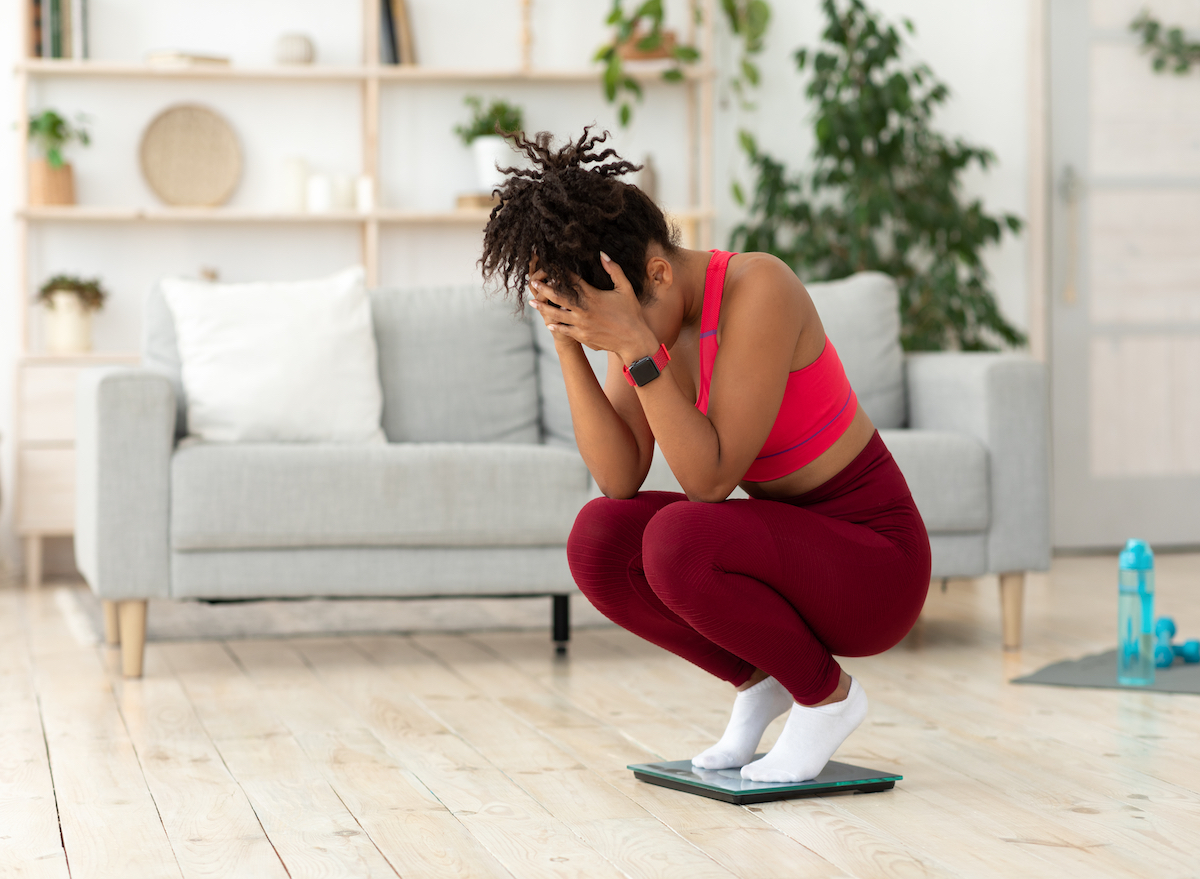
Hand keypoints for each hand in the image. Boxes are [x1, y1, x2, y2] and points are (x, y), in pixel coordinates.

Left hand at [528, 252, 657, 361]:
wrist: (633, 340)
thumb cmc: (631, 313)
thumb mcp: (625, 288)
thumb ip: (614, 270)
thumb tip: (602, 253)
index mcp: (593, 296)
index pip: (573, 281)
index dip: (561, 273)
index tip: (551, 266)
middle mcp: (584, 310)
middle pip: (559, 297)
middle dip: (544, 288)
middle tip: (533, 282)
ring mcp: (581, 324)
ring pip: (557, 314)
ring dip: (543, 307)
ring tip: (533, 302)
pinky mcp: (582, 336)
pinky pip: (565, 330)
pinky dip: (556, 326)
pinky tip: (548, 323)